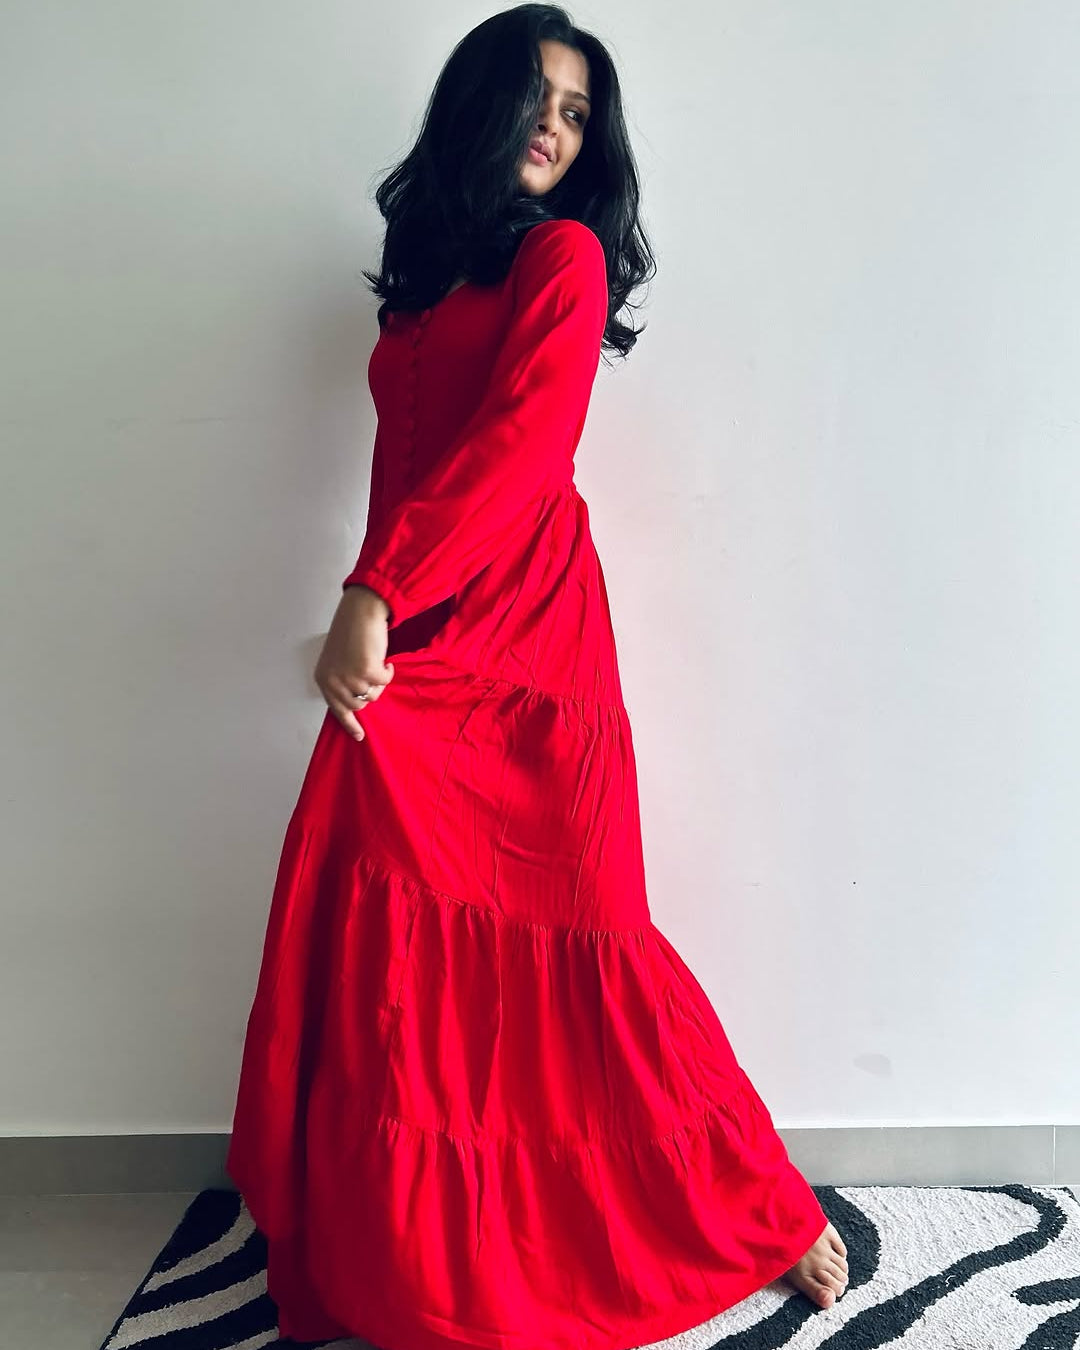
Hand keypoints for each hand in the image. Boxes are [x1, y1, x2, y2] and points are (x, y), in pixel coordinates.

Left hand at [313, 586, 394, 740]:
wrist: (360, 610)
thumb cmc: (352, 632)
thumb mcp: (339, 661)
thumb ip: (343, 681)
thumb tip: (358, 702)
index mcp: (323, 679)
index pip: (337, 710)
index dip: (350, 724)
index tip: (360, 736)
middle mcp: (333, 681)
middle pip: (358, 705)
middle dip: (370, 693)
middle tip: (375, 676)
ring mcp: (349, 677)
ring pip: (372, 695)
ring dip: (379, 682)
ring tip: (378, 664)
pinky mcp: (366, 670)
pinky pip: (384, 682)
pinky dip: (387, 672)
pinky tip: (385, 660)